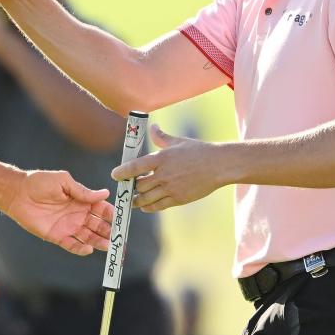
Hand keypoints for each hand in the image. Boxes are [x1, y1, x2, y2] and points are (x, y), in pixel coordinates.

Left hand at [3, 170, 112, 254]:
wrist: (18, 193)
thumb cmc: (40, 182)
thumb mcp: (63, 181)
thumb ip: (83, 190)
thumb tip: (105, 193)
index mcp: (82, 200)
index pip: (102, 209)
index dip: (112, 215)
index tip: (122, 220)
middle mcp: (78, 215)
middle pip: (99, 226)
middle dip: (110, 232)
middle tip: (119, 238)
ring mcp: (68, 226)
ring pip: (88, 237)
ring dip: (99, 242)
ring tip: (108, 246)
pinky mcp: (57, 236)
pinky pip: (71, 245)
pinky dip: (80, 248)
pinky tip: (88, 248)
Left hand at [111, 123, 227, 211]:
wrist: (219, 166)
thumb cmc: (199, 151)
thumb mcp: (178, 141)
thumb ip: (161, 137)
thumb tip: (152, 127)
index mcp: (161, 158)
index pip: (135, 167)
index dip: (122, 172)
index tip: (115, 175)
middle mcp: (164, 175)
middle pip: (139, 186)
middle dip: (130, 188)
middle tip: (125, 187)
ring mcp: (171, 188)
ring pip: (146, 199)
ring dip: (136, 200)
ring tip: (131, 199)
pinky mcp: (179, 199)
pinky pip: (158, 206)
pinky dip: (149, 207)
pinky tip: (144, 206)